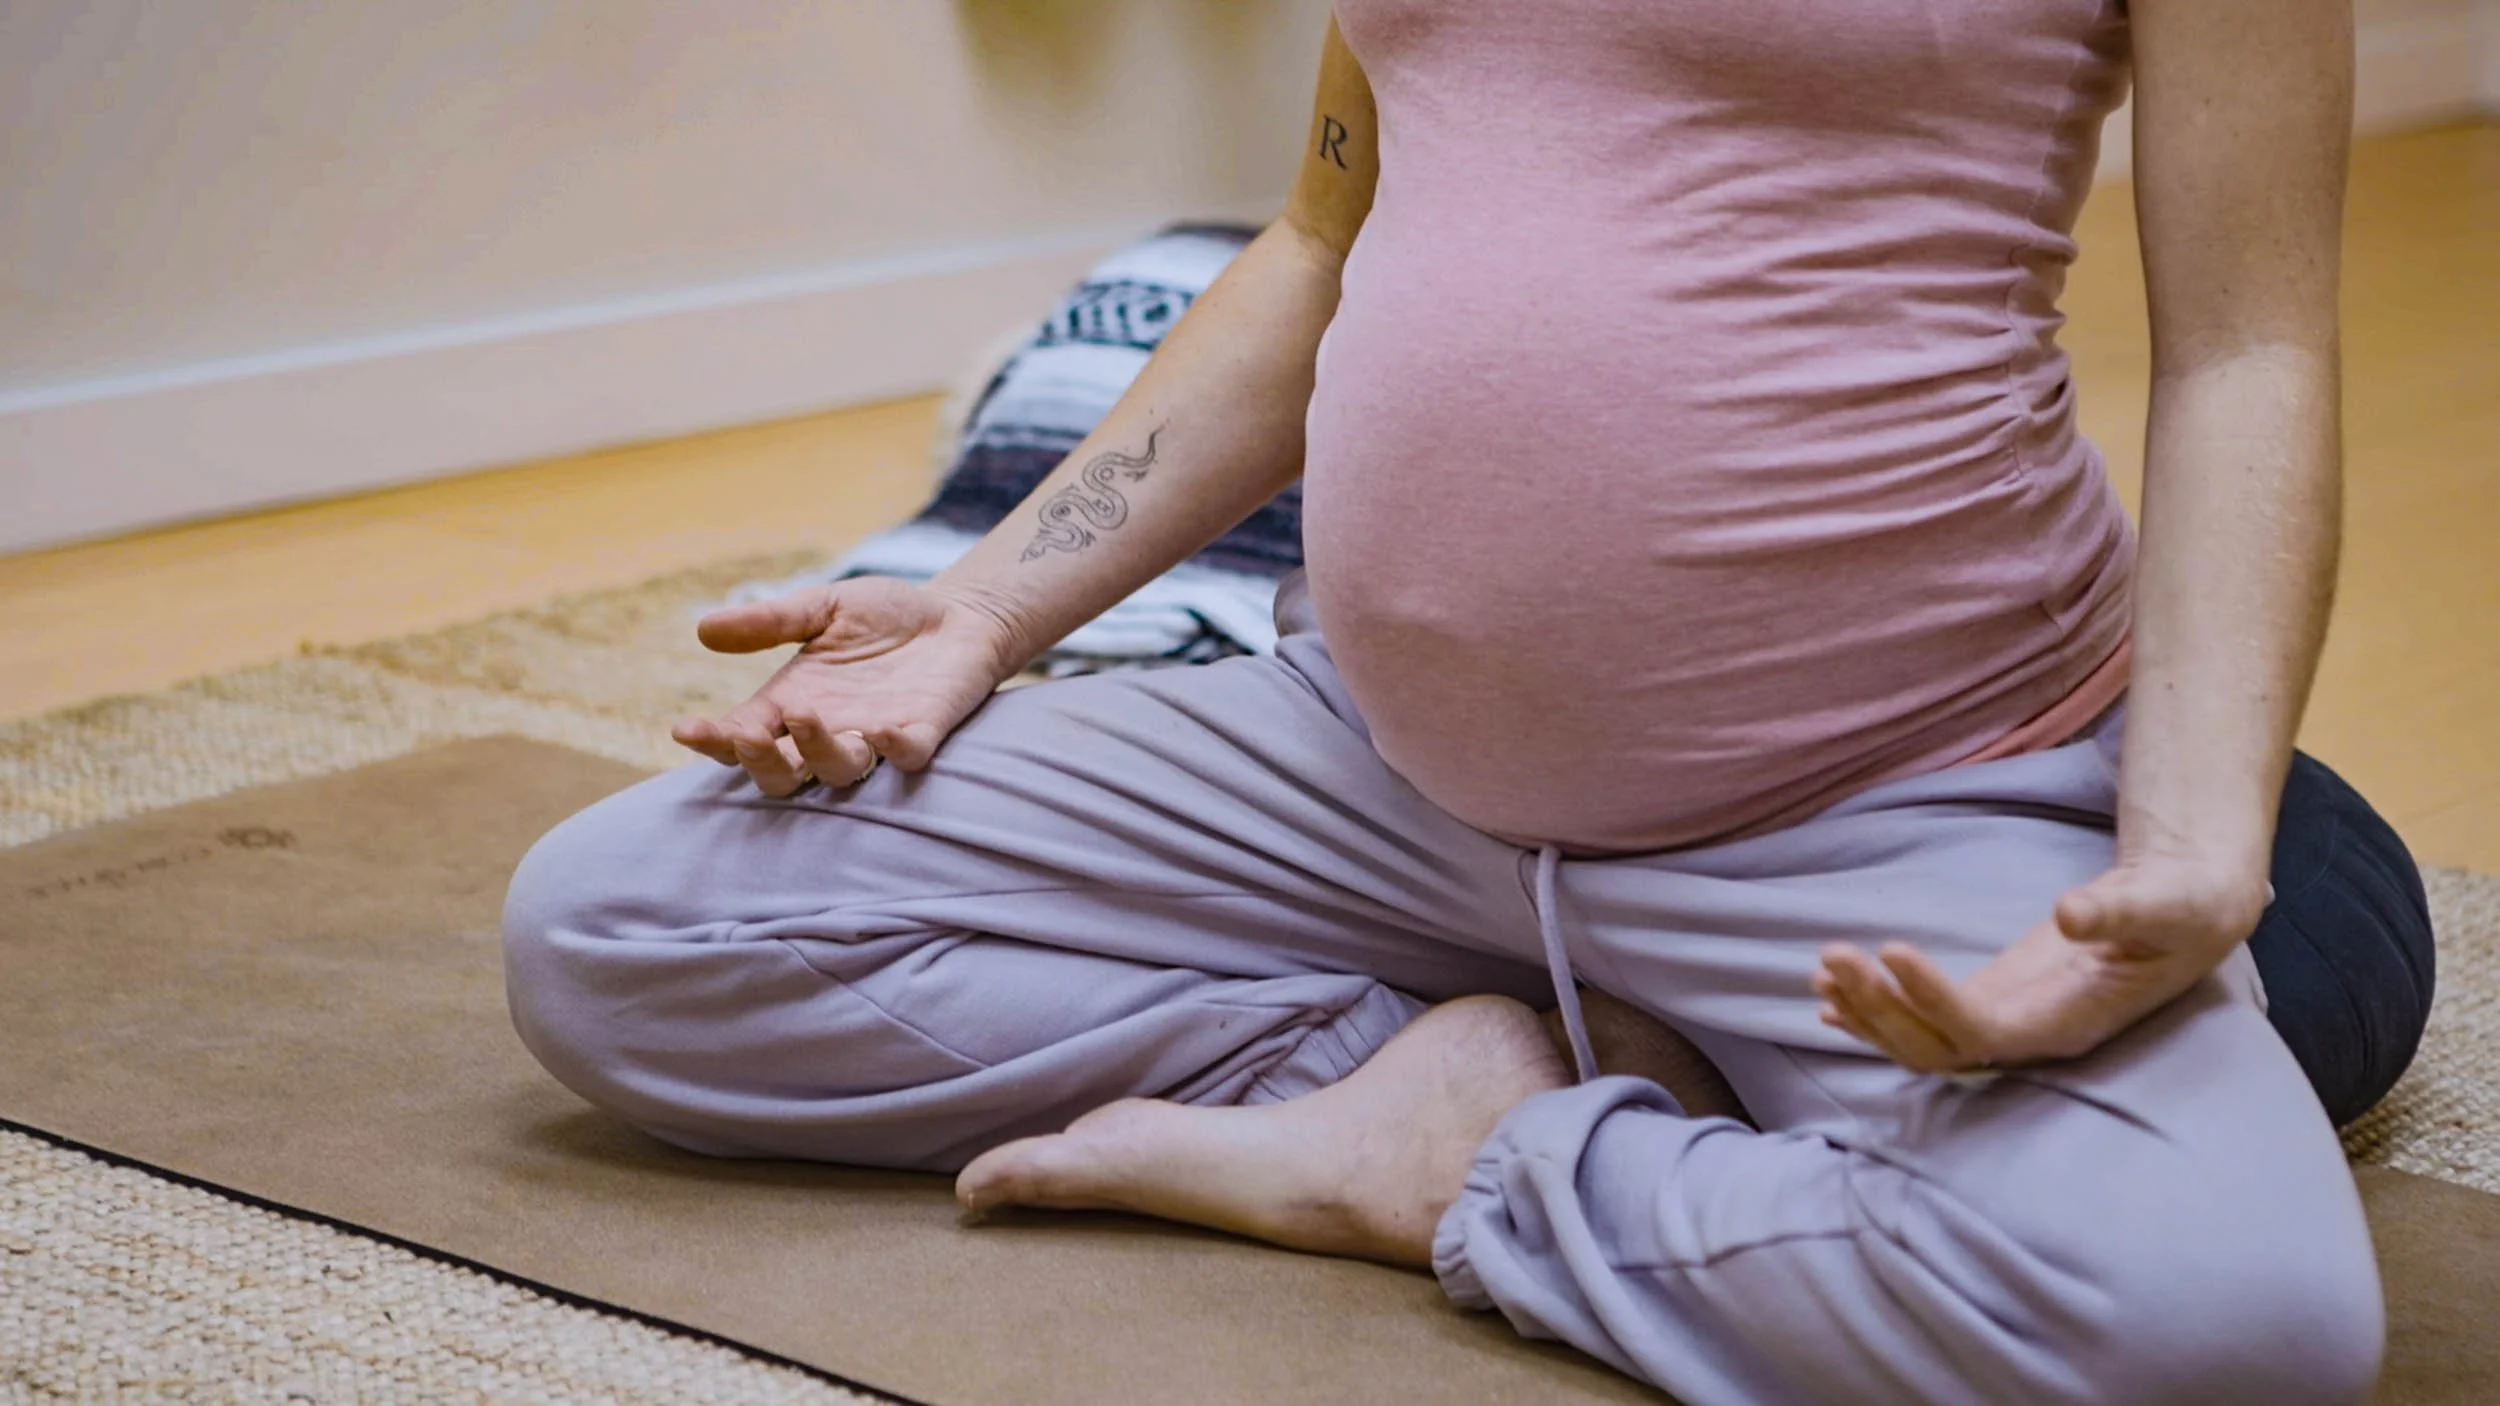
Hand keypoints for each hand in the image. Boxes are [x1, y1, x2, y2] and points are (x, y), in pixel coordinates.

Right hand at [672, 577, 1018, 795]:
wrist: (959, 616)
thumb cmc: (886, 617)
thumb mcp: (822, 608)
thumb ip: (771, 621)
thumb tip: (704, 629)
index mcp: (792, 703)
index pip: (742, 736)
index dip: (713, 741)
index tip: (686, 730)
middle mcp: (828, 730)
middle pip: (780, 774)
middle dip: (759, 760)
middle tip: (747, 733)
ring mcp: (876, 737)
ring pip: (837, 773)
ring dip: (817, 752)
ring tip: (807, 715)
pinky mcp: (924, 732)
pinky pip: (907, 757)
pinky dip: (895, 750)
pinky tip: (881, 730)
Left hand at [1810, 857, 2269, 1073]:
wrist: (2188, 911)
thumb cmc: (2183, 909)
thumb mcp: (2165, 902)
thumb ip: (2120, 909)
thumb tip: (2070, 913)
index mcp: (2072, 1022)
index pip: (1986, 1030)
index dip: (1934, 1001)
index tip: (1891, 950)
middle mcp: (2032, 1038)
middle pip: (1938, 1047)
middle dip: (1880, 1010)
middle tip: (1833, 957)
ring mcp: (2008, 1023)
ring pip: (1921, 1040)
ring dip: (1867, 1009)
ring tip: (1819, 971)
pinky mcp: (1993, 1001)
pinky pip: (1922, 1021)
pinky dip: (1875, 1009)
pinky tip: (1827, 996)